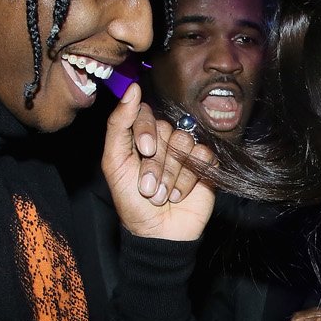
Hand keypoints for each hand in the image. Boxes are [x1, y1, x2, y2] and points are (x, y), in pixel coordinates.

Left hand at [102, 83, 214, 241]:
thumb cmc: (131, 200)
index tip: (145, 151)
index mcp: (141, 135)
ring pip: (185, 142)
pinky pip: (203, 156)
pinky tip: (180, 194)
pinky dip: (189, 178)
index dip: (146, 130)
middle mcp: (165, 139)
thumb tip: (132, 88)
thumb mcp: (114, 163)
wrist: (157, 232)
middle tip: (148, 187)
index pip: (145, 113)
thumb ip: (119, 125)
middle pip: (167, 129)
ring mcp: (187, 151)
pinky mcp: (206, 164)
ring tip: (163, 195)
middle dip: (157, 162)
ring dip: (172, 174)